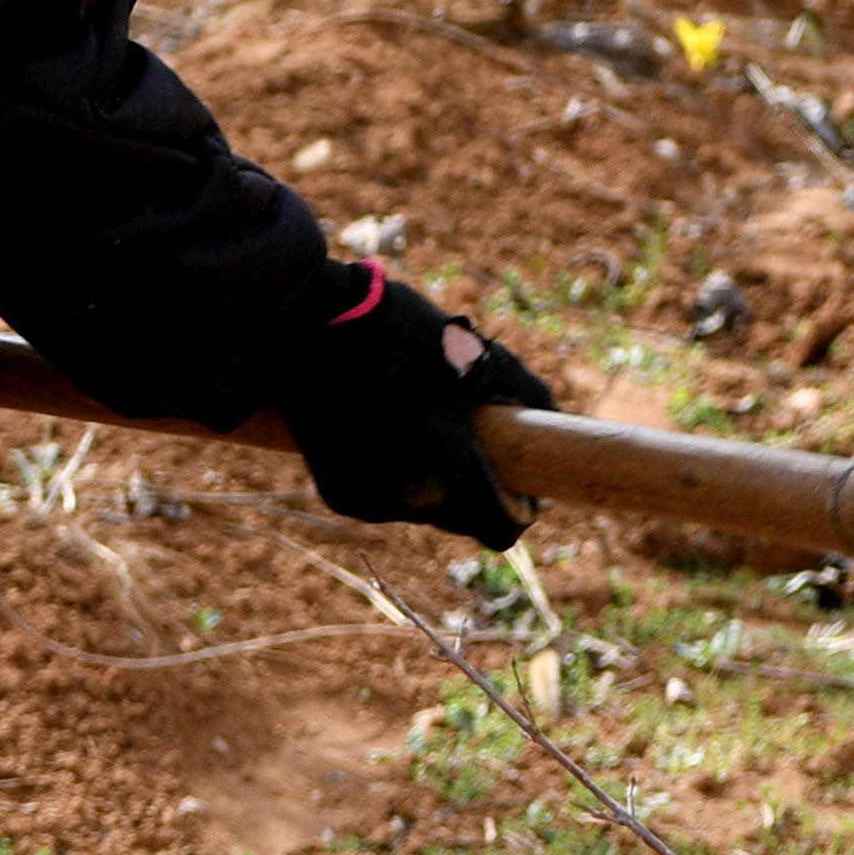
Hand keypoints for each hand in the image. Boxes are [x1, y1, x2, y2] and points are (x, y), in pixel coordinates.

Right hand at [271, 261, 550, 548]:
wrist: (302, 325)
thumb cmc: (400, 332)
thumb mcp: (479, 356)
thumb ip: (527, 397)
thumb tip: (551, 424)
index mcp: (447, 476)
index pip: (502, 529)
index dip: (519, 505)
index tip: (518, 477)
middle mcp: (406, 503)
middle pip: (463, 520)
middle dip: (477, 487)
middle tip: (474, 437)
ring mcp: (368, 501)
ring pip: (425, 508)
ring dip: (437, 479)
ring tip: (425, 419)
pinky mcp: (338, 493)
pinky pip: (388, 496)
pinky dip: (398, 473)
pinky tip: (388, 424)